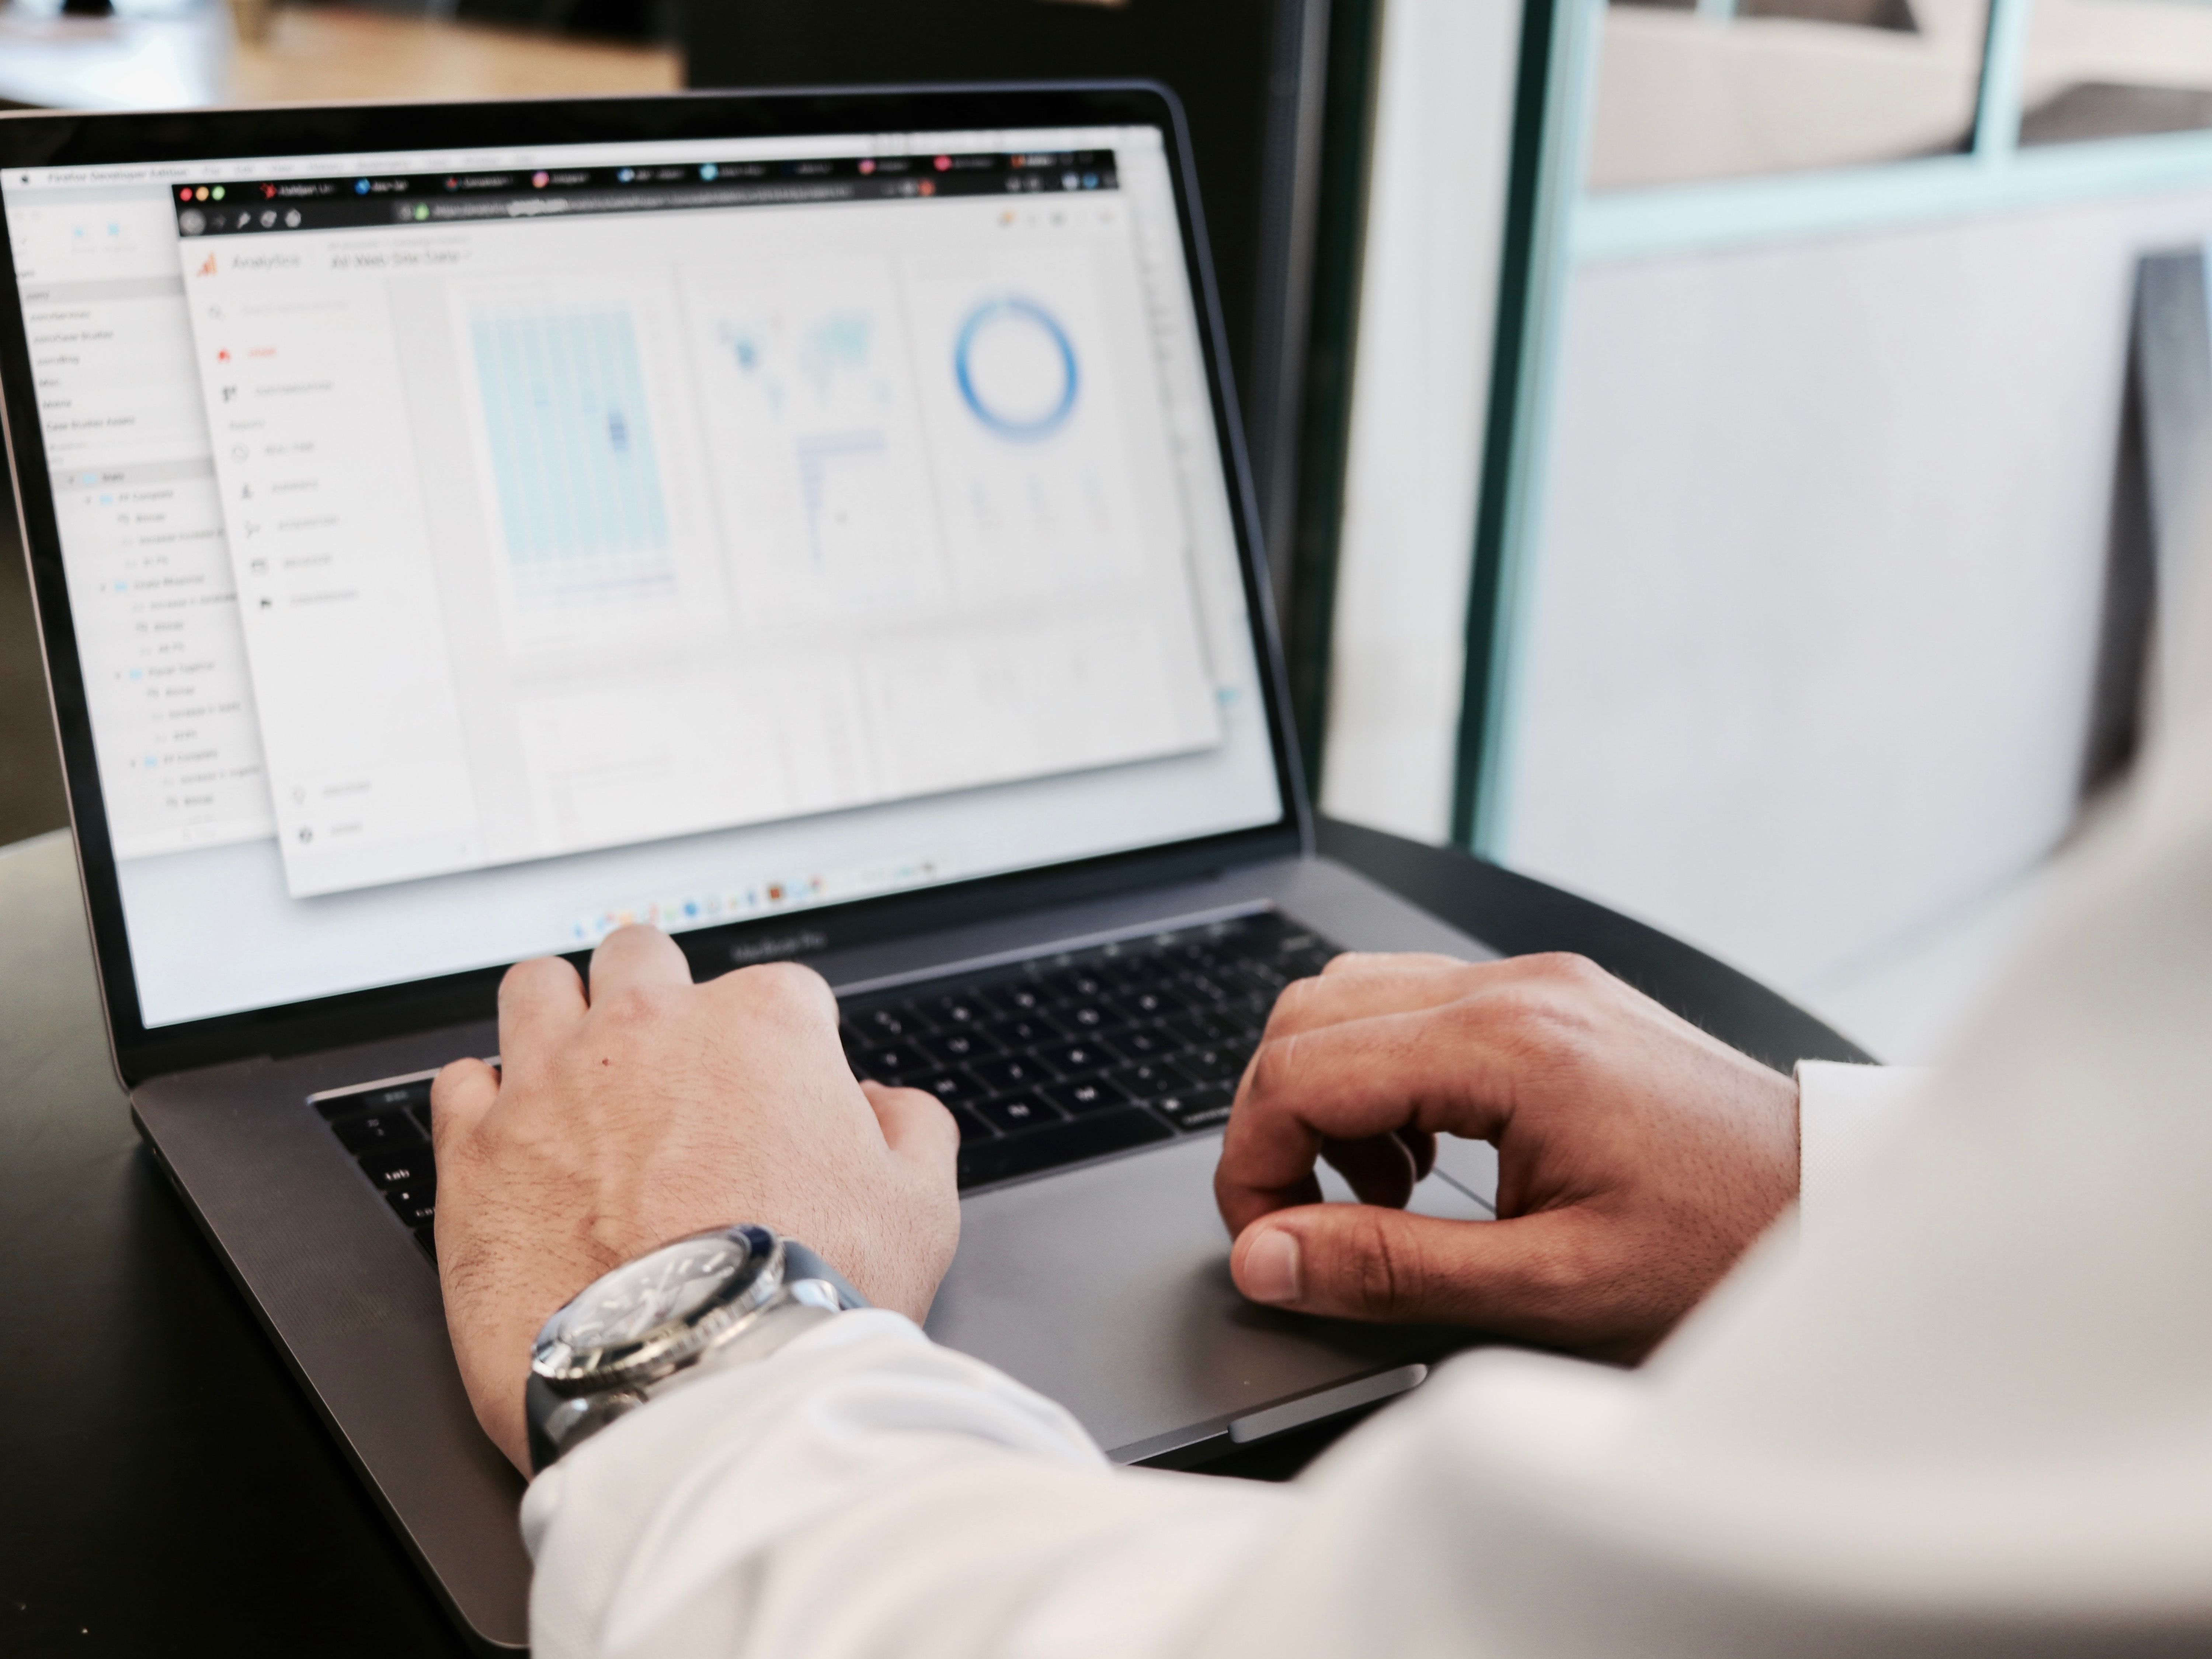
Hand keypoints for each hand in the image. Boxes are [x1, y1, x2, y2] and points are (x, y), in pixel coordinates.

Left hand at [431, 926, 960, 1470]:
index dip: (780, 1050)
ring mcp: (554, 1080)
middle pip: (641, 957)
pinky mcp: (478, 1148)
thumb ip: (912, 1129)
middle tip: (666, 1065)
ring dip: (558, 1017)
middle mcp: (651, 1028)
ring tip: (573, 1071)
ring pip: (538, 987)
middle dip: (656, 998)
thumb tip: (883, 1104)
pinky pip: (461, 1081)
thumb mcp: (920, 1209)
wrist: (696, 1381)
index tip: (774, 1101)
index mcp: (764, 1024)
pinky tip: (516, 1141)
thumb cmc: (806, 1297)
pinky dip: (486, 1103)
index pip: (776, 994)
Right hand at [1213, 952, 1798, 1362]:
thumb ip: (1389, 1268)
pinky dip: (1387, 1081)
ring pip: (1354, 999)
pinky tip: (1430, 1158)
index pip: (1301, 1068)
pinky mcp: (1553, 999)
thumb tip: (1267, 1257)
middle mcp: (1516, 987)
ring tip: (1384, 1194)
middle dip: (1276, 1123)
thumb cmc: (1720, 1249)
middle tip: (1308, 1223)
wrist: (1836, 1209)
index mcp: (1508, 1044)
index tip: (1270, 1244)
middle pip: (1310, 1014)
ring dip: (1331, 1098)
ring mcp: (1537, 983)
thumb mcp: (1548, 1289)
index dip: (1253, 1164)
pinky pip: (1419, 1009)